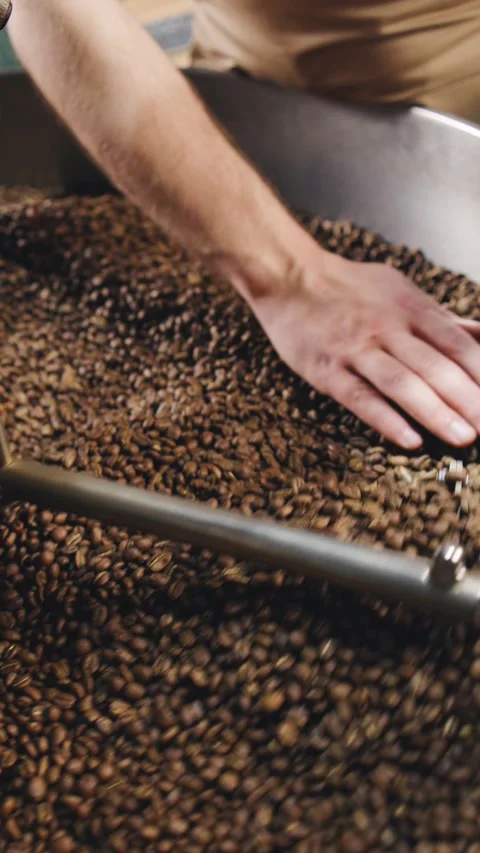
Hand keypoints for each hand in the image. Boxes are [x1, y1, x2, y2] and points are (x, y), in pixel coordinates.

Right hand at [248, 243, 479, 448]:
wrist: (290, 277)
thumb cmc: (350, 287)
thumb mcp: (402, 292)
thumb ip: (442, 320)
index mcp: (411, 309)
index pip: (457, 344)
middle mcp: (387, 328)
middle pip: (436, 367)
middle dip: (468, 400)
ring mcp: (356, 350)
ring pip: (402, 384)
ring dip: (436, 412)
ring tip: (463, 436)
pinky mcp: (328, 371)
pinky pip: (360, 398)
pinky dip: (386, 420)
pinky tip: (410, 439)